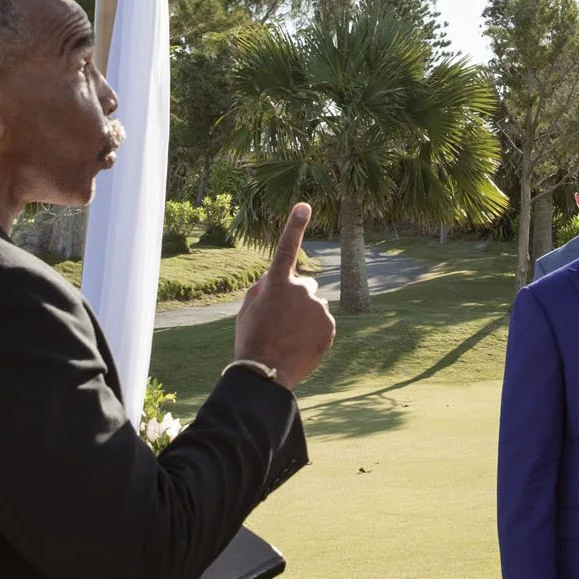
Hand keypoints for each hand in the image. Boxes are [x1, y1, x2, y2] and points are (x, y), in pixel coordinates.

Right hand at [233, 204, 334, 386]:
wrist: (265, 372)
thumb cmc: (251, 340)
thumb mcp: (248, 309)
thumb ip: (263, 289)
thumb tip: (275, 279)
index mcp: (276, 283)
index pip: (286, 248)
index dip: (294, 225)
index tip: (304, 205)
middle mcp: (301, 289)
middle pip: (305, 287)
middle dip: (297, 299)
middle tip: (281, 322)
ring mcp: (317, 307)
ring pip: (314, 307)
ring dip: (305, 317)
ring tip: (289, 338)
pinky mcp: (329, 325)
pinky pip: (323, 323)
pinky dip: (314, 332)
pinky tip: (300, 345)